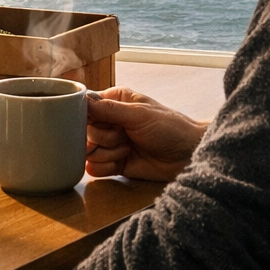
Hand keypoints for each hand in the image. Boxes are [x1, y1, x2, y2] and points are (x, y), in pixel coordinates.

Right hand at [85, 87, 207, 182]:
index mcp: (113, 102)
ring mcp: (110, 143)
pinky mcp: (113, 163)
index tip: (104, 123)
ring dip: (108, 153)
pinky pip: (94, 168)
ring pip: (88, 151)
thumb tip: (81, 100)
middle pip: (84, 132)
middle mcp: (108, 122)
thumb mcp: (139, 114)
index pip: (84, 107)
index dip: (88, 118)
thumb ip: (108, 109)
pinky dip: (106, 167)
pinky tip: (123, 162)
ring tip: (129, 149)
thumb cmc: (170, 127)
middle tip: (124, 137)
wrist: (188, 156)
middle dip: (104, 138)